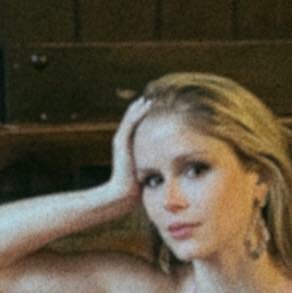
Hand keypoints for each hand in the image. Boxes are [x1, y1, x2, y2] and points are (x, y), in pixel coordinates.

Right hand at [104, 93, 152, 209]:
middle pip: (133, 119)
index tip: (158, 108)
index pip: (137, 126)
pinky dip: (138, 113)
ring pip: (131, 118)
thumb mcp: (149, 172)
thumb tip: (170, 165)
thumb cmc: (137, 187)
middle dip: (142, 108)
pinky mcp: (121, 142)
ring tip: (150, 98)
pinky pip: (130, 123)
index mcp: (129, 146)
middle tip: (155, 98)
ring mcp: (121, 141)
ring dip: (140, 107)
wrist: (123, 194)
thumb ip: (156, 165)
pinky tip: (146, 105)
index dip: (146, 116)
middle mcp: (123, 141)